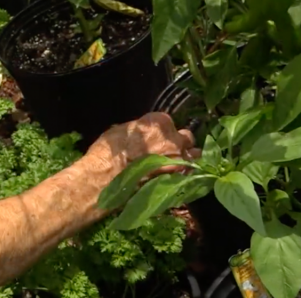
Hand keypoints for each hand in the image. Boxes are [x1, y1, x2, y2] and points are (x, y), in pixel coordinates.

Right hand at [84, 112, 198, 177]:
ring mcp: (178, 161)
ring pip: (193, 156)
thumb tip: (146, 133)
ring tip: (174, 164)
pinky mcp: (177, 179)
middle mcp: (174, 140)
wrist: (106, 178)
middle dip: (180, 142)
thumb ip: (142, 130)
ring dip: (186, 158)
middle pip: (187, 138)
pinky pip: (187, 173)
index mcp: (160, 123)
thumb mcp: (123, 130)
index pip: (169, 122)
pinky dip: (183, 173)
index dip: (162, 130)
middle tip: (168, 149)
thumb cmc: (109, 152)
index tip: (155, 136)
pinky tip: (173, 176)